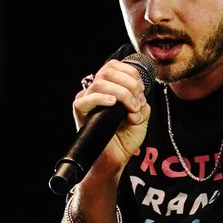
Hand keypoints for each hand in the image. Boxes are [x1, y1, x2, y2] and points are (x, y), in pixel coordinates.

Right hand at [70, 58, 150, 181]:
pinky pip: (84, 100)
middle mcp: (95, 91)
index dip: (131, 74)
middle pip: (108, 71)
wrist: (117, 158)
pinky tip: (112, 104)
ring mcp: (86, 101)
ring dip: (122, 94)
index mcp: (108, 87)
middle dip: (130, 84)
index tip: (141, 91)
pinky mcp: (80, 113)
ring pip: (100, 83)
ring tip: (131, 110)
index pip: (114, 65)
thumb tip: (138, 95)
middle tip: (137, 103)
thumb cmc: (125, 137)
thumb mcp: (141, 114)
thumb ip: (141, 100)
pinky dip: (101, 98)